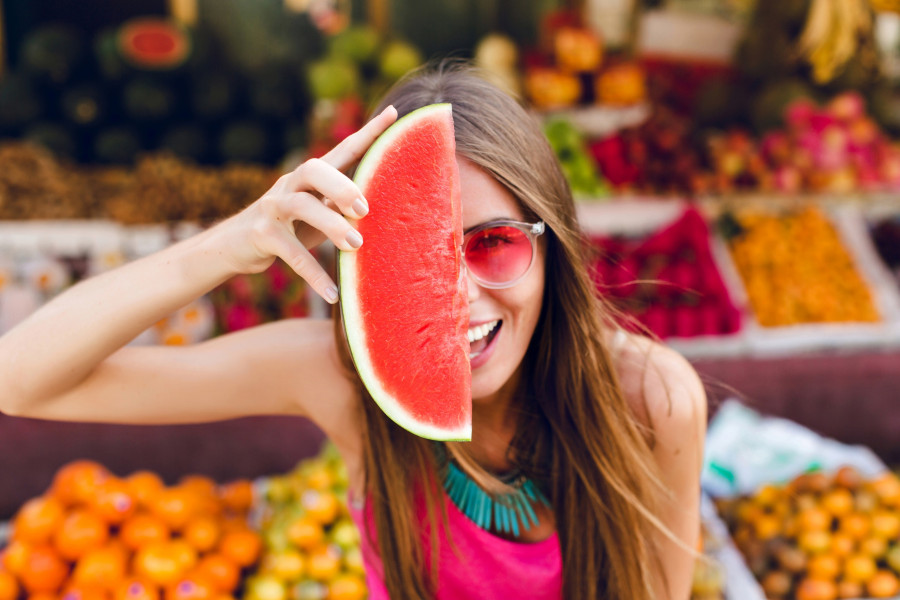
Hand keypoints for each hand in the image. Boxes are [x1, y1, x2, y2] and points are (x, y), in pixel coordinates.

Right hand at [218, 105, 396, 303]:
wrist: (232, 248)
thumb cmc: (287, 229)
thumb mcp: (315, 215)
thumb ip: (340, 206)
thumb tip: (382, 207)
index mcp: (309, 179)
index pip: (342, 150)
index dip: (368, 132)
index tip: (395, 114)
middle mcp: (289, 186)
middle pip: (314, 169)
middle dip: (342, 185)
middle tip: (365, 209)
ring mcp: (272, 208)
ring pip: (301, 207)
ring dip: (331, 225)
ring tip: (356, 246)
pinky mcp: (261, 236)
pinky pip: (290, 253)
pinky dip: (314, 275)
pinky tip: (334, 294)